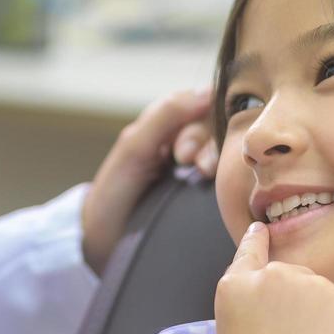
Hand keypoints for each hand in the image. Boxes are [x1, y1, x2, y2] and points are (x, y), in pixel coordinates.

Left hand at [81, 88, 216, 273]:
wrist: (106, 239)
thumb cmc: (113, 191)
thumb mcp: (134, 147)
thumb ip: (166, 116)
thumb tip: (207, 93)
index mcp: (167, 122)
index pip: (203, 103)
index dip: (200, 119)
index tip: (183, 149)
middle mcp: (185, 138)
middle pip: (216, 126)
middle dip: (207, 142)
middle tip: (192, 164)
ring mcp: (197, 163)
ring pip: (223, 149)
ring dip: (216, 157)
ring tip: (205, 172)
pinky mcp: (206, 189)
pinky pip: (227, 173)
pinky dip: (227, 176)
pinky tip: (224, 185)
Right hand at [214, 222, 333, 333]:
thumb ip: (258, 315)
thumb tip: (294, 311)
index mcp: (236, 287)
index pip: (251, 251)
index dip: (259, 242)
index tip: (263, 230)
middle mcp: (275, 274)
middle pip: (301, 281)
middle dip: (304, 311)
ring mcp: (315, 286)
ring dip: (330, 327)